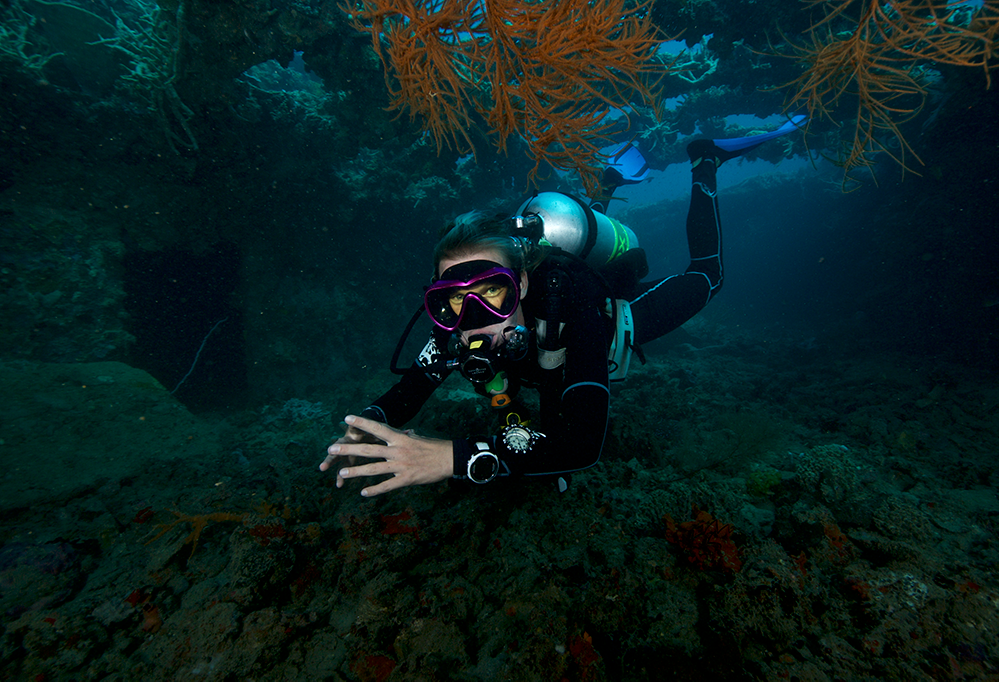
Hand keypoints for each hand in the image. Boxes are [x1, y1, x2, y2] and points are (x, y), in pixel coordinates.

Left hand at [319, 415, 452, 496]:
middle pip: (368, 450)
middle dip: (349, 449)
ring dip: (356, 471)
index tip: (347, 418)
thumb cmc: (433, 447)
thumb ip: (404, 437)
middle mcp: (397, 451)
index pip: (377, 428)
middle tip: (332, 448)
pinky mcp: (406, 479)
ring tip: (341, 472)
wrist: (449, 459)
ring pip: (373, 469)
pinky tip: (363, 493)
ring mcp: (401, 466)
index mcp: (400, 438)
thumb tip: (401, 433)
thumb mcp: (417, 438)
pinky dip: (374, 490)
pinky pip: (387, 486)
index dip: (361, 423)